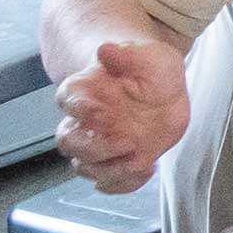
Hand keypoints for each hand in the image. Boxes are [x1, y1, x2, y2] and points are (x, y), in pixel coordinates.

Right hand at [54, 40, 189, 193]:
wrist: (164, 87)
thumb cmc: (149, 68)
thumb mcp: (148, 55)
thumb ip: (127, 55)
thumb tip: (106, 50)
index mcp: (85, 90)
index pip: (67, 101)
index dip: (81, 110)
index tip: (102, 113)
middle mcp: (85, 120)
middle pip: (68, 141)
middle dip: (93, 148)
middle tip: (126, 143)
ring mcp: (99, 143)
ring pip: (84, 166)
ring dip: (109, 170)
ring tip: (139, 162)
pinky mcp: (117, 160)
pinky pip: (109, 181)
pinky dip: (124, 183)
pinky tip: (148, 169)